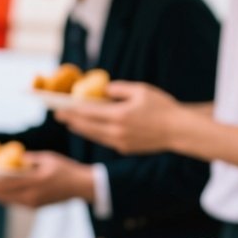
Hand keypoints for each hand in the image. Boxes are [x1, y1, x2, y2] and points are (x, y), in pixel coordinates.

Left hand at [0, 152, 93, 207]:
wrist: (81, 186)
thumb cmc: (65, 168)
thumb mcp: (47, 158)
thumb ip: (28, 159)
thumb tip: (10, 158)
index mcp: (36, 180)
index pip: (6, 183)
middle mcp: (33, 195)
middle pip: (3, 194)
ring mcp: (33, 203)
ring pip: (7, 200)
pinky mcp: (35, 207)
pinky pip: (15, 202)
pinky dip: (5, 197)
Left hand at [57, 81, 187, 155]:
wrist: (178, 130)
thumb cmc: (162, 107)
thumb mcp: (141, 90)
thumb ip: (119, 89)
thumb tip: (104, 90)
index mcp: (119, 115)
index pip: (88, 112)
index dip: (71, 110)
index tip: (59, 107)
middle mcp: (116, 131)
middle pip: (87, 127)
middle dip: (71, 121)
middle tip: (59, 115)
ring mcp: (120, 142)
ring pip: (94, 136)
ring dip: (81, 129)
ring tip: (71, 123)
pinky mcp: (125, 149)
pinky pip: (105, 141)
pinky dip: (95, 134)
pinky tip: (92, 130)